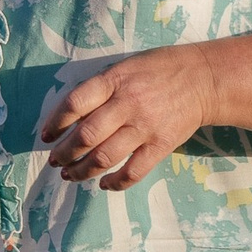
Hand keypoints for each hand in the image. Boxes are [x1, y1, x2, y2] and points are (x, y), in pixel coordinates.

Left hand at [41, 49, 210, 188]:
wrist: (204, 78)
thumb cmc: (159, 69)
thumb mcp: (125, 67)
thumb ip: (101, 88)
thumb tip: (72, 116)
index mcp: (114, 80)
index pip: (75, 103)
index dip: (55, 122)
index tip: (46, 135)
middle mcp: (127, 104)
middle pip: (86, 136)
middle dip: (64, 153)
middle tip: (55, 161)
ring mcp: (145, 127)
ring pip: (104, 157)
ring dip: (82, 171)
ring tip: (70, 175)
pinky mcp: (161, 145)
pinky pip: (133, 171)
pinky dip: (115, 182)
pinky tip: (103, 184)